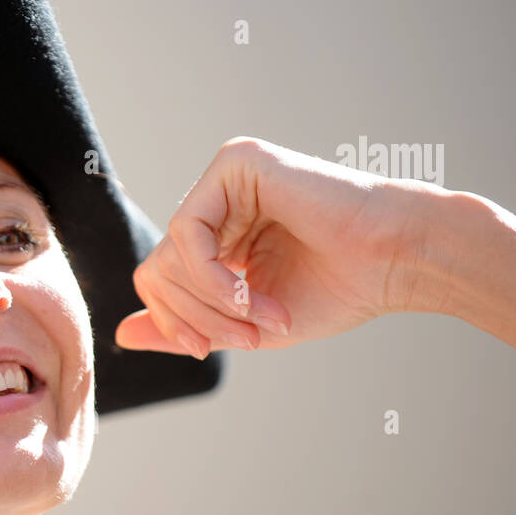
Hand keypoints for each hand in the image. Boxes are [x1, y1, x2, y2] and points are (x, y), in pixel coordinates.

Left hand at [116, 137, 439, 356]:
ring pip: (167, 255)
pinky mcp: (236, 163)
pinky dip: (210, 276)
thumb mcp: (243, 322)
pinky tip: (247, 292)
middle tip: (248, 338)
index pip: (158, 279)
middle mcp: (217, 201)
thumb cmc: (336, 290)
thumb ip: (184, 326)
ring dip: (210, 303)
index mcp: (219, 233)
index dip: (172, 322)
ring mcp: (225, 177)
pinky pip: (187, 231)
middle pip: (156, 270)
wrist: (394, 262)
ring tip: (261, 318)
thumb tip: (121, 334)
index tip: (204, 351)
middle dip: (195, 317)